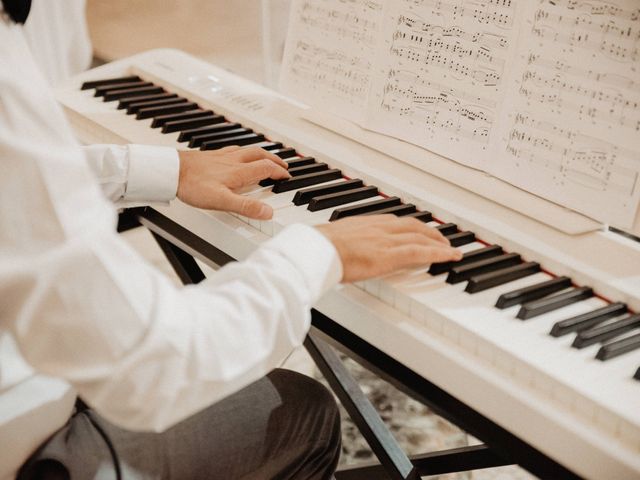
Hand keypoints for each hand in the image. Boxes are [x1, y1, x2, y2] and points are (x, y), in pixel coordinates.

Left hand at [177, 146, 289, 218]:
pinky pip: (232, 149)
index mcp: (239, 172)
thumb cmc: (193, 185)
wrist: (170, 171)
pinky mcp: (210, 155)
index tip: (287, 177)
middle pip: (260, 155)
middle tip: (282, 164)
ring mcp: (221, 157)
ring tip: (266, 156)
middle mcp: (233, 161)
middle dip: (274, 159)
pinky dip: (242, 151)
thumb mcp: (222, 201)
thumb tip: (268, 212)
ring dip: (261, 153)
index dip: (279, 172)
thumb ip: (246, 206)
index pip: (266, 168)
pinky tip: (236, 154)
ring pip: (247, 150)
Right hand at [316, 215, 462, 282]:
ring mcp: (387, 240)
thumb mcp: (333, 239)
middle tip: (441, 238)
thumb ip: (344, 241)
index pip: (395, 222)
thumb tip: (341, 249)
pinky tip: (450, 256)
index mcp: (365, 223)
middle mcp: (380, 227)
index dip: (410, 226)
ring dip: (438, 242)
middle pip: (413, 226)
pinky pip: (421, 251)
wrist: (317, 251)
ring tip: (449, 249)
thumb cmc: (319, 248)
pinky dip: (439, 253)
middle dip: (430, 232)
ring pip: (421, 236)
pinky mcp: (391, 254)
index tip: (417, 230)